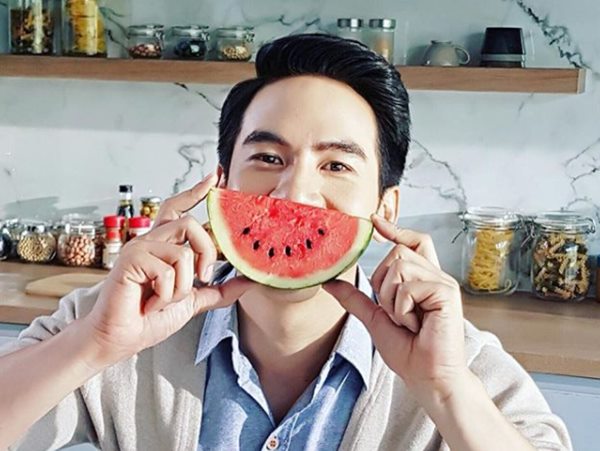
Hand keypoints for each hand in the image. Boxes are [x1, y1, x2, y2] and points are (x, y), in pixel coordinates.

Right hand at [82, 173, 252, 367]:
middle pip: (189, 223)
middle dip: (207, 252)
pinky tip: (151, 303)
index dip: (197, 191)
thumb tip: (250, 281)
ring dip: (184, 284)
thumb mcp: (194, 301)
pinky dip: (167, 294)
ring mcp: (139, 248)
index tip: (216, 176)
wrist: (121, 339)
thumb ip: (220, 290)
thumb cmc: (150, 319)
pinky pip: (167, 270)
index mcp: (163, 245)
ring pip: (183, 252)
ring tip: (168, 299)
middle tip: (205, 277)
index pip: (179, 208)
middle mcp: (150, 241)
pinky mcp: (130, 260)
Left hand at [324, 214, 466, 400]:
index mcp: (422, 279)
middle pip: (397, 252)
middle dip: (383, 283)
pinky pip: (408, 286)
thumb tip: (330, 282)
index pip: (413, 241)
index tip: (374, 221)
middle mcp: (435, 276)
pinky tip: (414, 325)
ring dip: (391, 298)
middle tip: (395, 312)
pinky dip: (402, 309)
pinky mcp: (446, 292)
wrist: (426, 376)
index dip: (395, 229)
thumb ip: (356, 298)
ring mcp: (442, 282)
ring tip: (405, 320)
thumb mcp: (375, 318)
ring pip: (399, 265)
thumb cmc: (408, 351)